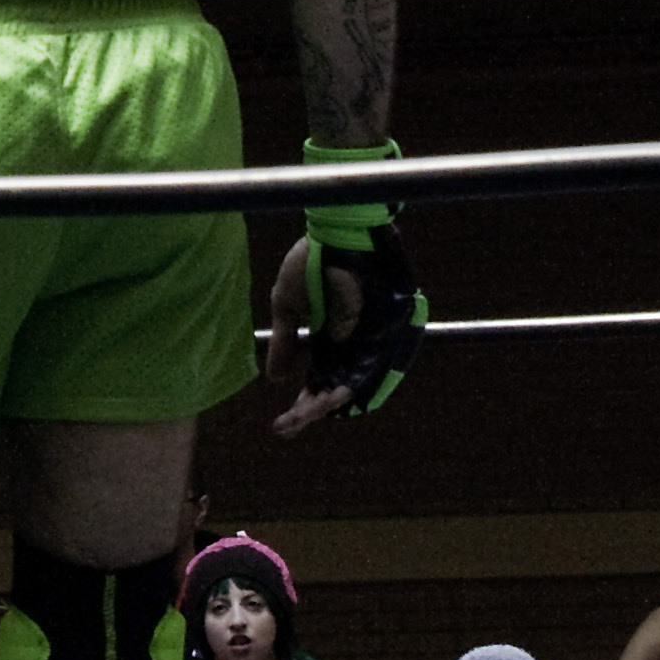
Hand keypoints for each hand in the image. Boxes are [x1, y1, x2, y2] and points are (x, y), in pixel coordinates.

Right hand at [264, 222, 424, 433]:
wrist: (339, 233)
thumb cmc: (312, 262)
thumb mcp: (286, 305)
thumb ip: (285, 342)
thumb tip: (275, 379)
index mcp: (324, 339)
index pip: (315, 380)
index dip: (300, 405)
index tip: (281, 425)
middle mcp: (347, 344)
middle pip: (333, 389)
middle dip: (310, 410)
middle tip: (287, 426)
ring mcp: (366, 339)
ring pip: (354, 384)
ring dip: (330, 403)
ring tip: (307, 414)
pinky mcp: (384, 332)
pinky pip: (376, 368)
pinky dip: (356, 384)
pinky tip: (332, 397)